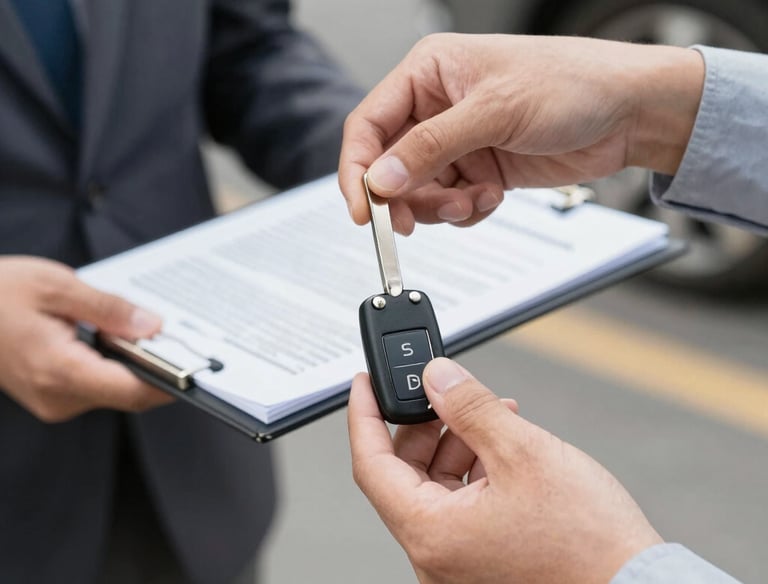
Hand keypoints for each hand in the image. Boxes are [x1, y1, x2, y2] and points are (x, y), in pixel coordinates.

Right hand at [0, 256, 173, 421]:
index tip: (200, 367)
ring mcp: (54, 401)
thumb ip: (110, 310)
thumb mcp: (57, 287)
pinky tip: (114, 335)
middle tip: (175, 333)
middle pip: (129, 392)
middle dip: (155, 365)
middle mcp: (59, 398)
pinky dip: (113, 363)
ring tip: (141, 326)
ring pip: (114, 388)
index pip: (134, 391)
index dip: (171, 382)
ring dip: (133, 362)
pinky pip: (96, 384)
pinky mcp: (52, 395)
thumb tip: (152, 326)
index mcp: (61, 372)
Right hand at [340, 34, 703, 233]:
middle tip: (417, 220)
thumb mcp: (495, 110)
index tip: (363, 211)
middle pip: (391, 166)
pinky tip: (491, 198)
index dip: (358, 170)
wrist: (630, 112)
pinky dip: (466, 210)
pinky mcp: (479, 169)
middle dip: (405, 197)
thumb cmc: (574, 83)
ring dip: (441, 207)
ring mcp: (459, 141)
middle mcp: (437, 107)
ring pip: (420, 191)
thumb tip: (382, 177)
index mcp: (429, 72)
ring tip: (472, 202)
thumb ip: (432, 146)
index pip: (369, 124)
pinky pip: (451, 202)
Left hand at [348, 357, 661, 583]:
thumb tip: (436, 378)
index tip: (365, 384)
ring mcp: (458, 561)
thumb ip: (470, 409)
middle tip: (449, 394)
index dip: (364, 416)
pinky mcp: (482, 559)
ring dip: (457, 444)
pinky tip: (502, 446)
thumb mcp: (523, 452)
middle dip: (427, 426)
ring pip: (435, 487)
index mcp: (431, 533)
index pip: (371, 464)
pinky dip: (474, 470)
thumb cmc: (589, 542)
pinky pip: (460, 505)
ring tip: (493, 417)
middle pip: (404, 473)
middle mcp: (436, 554)